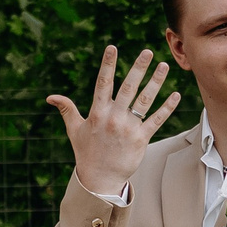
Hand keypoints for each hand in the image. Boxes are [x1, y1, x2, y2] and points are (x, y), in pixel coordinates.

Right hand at [48, 45, 180, 194]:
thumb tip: (50, 97)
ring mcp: (128, 128)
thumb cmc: (87, 153)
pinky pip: (156, 120)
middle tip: (147, 52)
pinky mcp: (140, 139)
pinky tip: (176, 95)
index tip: (112, 48)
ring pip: (145, 101)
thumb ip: (67, 110)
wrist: (100, 179)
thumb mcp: (74, 130)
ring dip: (156, 82)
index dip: (108, 65)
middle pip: (128, 88)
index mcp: (97, 113)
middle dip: (138, 68)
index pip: (103, 83)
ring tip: (164, 66)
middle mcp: (113, 118)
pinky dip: (167, 107)